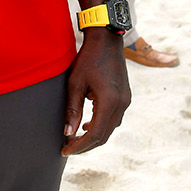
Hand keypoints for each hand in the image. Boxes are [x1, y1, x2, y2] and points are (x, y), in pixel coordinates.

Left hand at [62, 31, 130, 155]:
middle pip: (104, 135)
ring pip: (110, 128)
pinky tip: (88, 124)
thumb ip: (72, 110)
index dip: (79, 146)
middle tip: (68, 147)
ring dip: (94, 136)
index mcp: (109, 101)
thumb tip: (68, 133)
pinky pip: (114, 118)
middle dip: (86, 145)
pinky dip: (101, 125)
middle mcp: (121, 104)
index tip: (65, 151)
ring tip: (75, 138)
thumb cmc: (88, 58)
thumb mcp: (75, 83)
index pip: (95, 134)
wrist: (107, 39)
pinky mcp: (125, 96)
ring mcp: (126, 100)